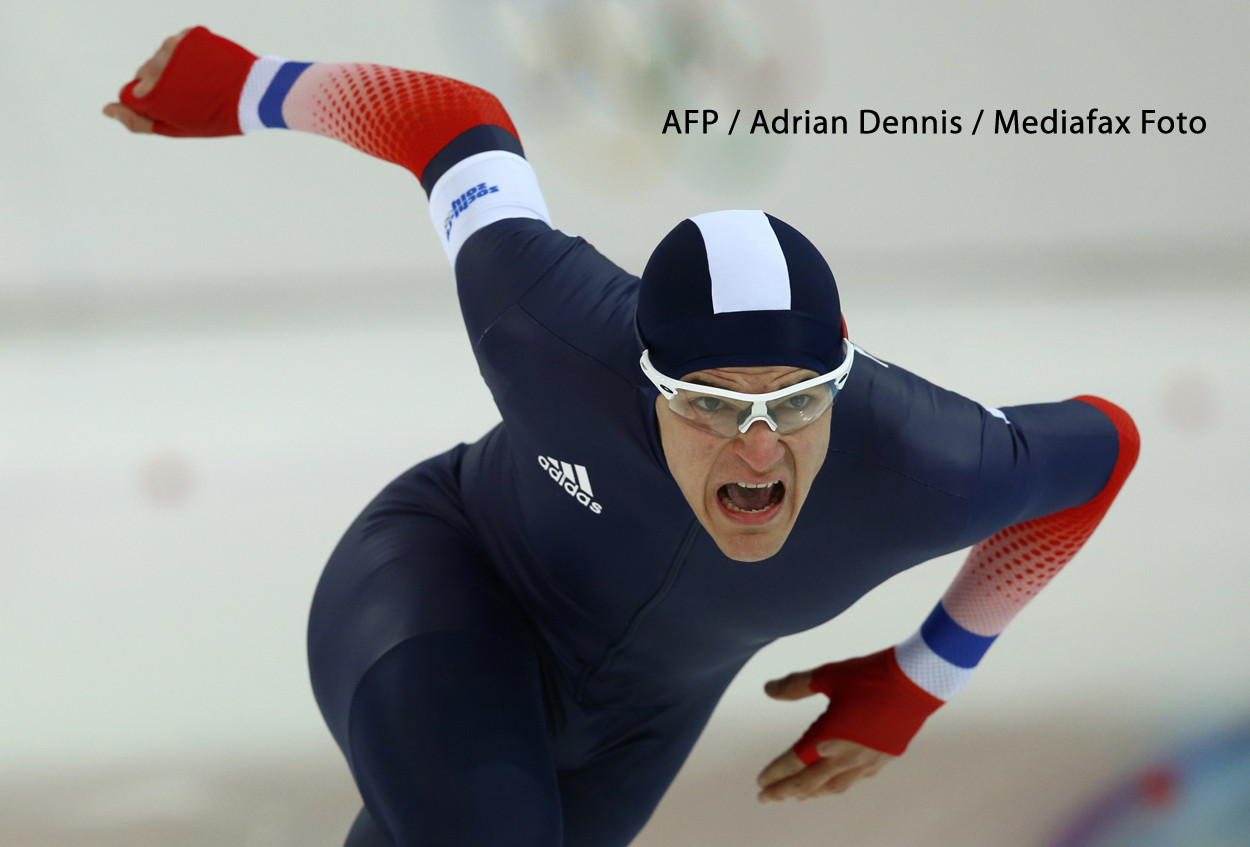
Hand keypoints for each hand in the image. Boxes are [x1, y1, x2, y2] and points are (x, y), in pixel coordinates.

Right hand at [101, 26, 256, 136]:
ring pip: (161, 57)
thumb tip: (106, 109)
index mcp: (152, 90)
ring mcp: (174, 46)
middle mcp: (157, 63)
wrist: (256, 92)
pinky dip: (188, 56)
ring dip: (175, 69)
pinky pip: (180, 45)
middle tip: (192, 98)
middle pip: (145, 74)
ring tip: (202, 84)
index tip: (172, 109)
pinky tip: (206, 69)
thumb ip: (139, 120)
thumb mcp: (177, 127)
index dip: (151, 104)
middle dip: (161, 86)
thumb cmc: (217, 117)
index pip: (133, 94)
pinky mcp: (191, 35)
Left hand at [756, 669, 893, 801]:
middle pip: (809, 782)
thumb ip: (795, 685)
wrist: (918, 681)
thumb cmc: (870, 675)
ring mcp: (867, 760)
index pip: (793, 761)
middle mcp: (845, 755)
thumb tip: (767, 689)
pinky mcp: (884, 758)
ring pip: (833, 786)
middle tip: (765, 798)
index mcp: (828, 736)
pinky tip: (835, 783)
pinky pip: (856, 780)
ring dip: (812, 792)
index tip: (760, 781)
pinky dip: (839, 784)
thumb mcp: (827, 675)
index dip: (775, 772)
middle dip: (784, 791)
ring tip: (797, 796)